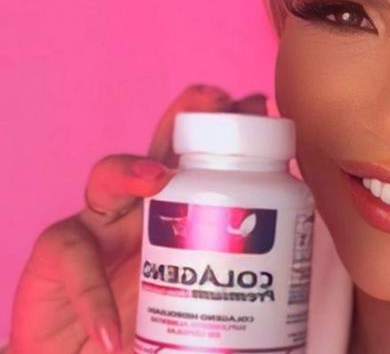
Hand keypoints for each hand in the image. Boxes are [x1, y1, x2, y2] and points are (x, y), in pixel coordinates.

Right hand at [8, 85, 268, 353]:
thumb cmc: (150, 325)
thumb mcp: (197, 297)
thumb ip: (229, 278)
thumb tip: (295, 280)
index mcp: (178, 210)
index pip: (203, 158)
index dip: (231, 130)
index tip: (263, 106)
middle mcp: (139, 207)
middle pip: (159, 146)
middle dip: (184, 114)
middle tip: (215, 96)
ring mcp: (96, 227)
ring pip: (105, 178)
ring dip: (130, 169)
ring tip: (156, 177)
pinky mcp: (55, 257)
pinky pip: (73, 259)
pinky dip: (95, 296)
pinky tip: (112, 330)